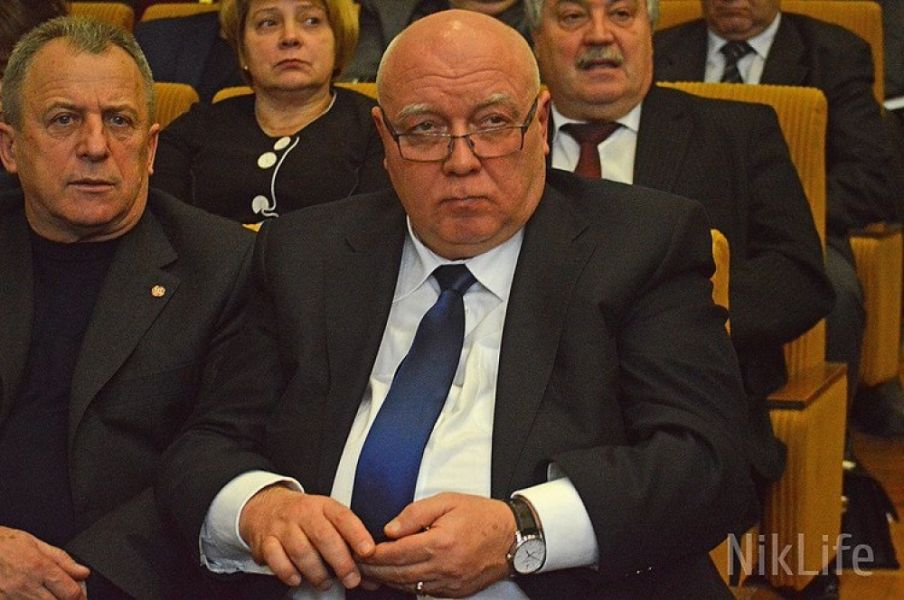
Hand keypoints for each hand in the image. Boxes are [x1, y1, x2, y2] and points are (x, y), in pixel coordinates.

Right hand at [0, 526, 89, 599]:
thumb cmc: (6, 545)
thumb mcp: (37, 544)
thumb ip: (63, 560)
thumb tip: (83, 572)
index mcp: (40, 568)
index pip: (70, 593)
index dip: (80, 597)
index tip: (80, 596)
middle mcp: (27, 586)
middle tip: (64, 595)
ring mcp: (13, 597)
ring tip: (46, 593)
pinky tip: (32, 595)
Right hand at [238, 485, 374, 590]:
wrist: (267, 507)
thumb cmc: (305, 518)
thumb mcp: (327, 519)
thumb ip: (348, 543)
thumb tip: (372, 577)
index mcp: (324, 506)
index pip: (343, 517)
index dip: (357, 534)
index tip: (368, 551)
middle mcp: (304, 514)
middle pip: (324, 536)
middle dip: (341, 561)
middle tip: (352, 579)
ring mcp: (284, 527)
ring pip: (301, 550)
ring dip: (316, 571)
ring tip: (326, 582)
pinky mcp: (266, 542)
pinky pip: (275, 558)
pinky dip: (288, 572)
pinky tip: (298, 579)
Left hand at [359, 493, 513, 597]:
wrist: (513, 537)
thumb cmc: (482, 516)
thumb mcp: (447, 502)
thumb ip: (415, 513)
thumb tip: (390, 530)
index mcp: (440, 542)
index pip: (396, 553)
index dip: (373, 554)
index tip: (360, 551)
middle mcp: (444, 567)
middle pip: (397, 574)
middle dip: (373, 571)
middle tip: (357, 564)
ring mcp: (450, 583)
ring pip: (407, 586)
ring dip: (386, 581)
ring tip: (371, 572)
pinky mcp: (455, 592)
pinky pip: (423, 592)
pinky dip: (406, 585)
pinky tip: (396, 577)